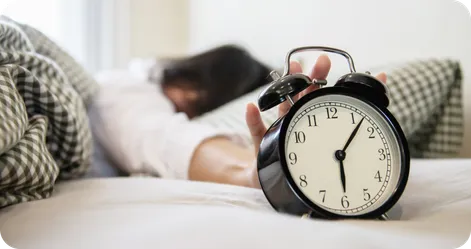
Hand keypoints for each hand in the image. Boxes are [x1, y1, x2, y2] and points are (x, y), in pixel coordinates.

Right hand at [245, 54, 387, 188]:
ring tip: (284, 75)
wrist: (275, 184)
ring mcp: (277, 133)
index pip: (317, 98)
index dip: (320, 78)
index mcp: (311, 124)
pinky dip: (253, 119)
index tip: (325, 61)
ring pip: (280, 109)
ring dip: (282, 91)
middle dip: (307, 78)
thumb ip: (354, 125)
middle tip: (315, 62)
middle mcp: (294, 124)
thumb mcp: (328, 149)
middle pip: (300, 98)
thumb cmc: (303, 165)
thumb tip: (381, 95)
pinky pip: (257, 132)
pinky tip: (251, 108)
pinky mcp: (262, 146)